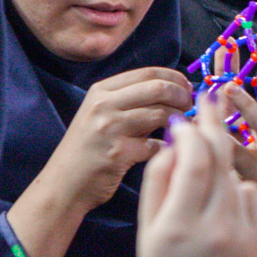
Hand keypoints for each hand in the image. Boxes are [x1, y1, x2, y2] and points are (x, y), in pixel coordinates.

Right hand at [49, 67, 192, 212]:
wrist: (64, 184)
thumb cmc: (89, 151)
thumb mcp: (101, 115)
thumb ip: (131, 101)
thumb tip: (174, 91)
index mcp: (101, 91)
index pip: (147, 72)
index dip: (175, 78)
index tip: (188, 87)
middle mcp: (103, 105)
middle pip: (158, 88)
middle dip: (182, 96)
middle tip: (191, 108)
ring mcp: (109, 128)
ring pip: (160, 114)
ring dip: (181, 121)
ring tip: (187, 129)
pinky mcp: (118, 153)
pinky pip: (157, 144)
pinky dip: (168, 147)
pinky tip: (170, 150)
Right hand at [135, 92, 256, 256]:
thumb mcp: (146, 229)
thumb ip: (159, 180)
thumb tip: (178, 140)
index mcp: (179, 225)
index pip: (195, 160)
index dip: (192, 131)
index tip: (185, 116)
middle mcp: (217, 228)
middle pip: (222, 161)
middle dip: (215, 125)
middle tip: (210, 97)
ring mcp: (244, 234)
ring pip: (237, 176)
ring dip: (222, 163)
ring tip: (206, 162)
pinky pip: (252, 197)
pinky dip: (237, 190)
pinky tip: (221, 200)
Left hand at [216, 57, 256, 183]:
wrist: (218, 178)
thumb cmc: (231, 136)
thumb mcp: (231, 102)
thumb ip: (229, 74)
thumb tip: (226, 46)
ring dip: (248, 105)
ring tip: (227, 88)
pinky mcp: (251, 172)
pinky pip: (238, 150)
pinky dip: (221, 132)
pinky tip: (204, 121)